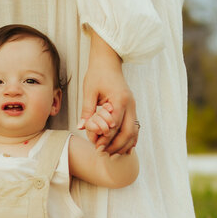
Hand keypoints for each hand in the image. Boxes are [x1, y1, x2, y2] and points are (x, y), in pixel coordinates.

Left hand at [80, 38, 137, 154]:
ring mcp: (133, 106)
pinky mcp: (132, 108)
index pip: (114, 125)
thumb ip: (87, 110)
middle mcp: (130, 104)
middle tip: (104, 154)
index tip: (96, 147)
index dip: (106, 138)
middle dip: (116, 145)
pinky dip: (130, 139)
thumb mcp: (89, 91)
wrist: (108, 62)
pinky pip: (134, 127)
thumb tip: (81, 127)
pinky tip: (124, 149)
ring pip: (134, 131)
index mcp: (120, 100)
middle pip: (128, 131)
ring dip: (124, 145)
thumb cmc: (97, 75)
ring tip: (113, 155)